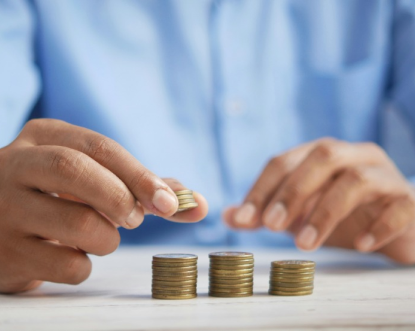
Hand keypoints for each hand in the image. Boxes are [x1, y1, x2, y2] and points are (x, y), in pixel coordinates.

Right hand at [0, 119, 207, 293]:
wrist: (0, 222)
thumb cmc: (61, 195)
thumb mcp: (93, 177)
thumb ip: (145, 187)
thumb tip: (198, 204)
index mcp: (44, 137)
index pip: (100, 147)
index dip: (140, 176)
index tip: (169, 203)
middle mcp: (15, 165)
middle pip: (78, 172)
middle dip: (121, 199)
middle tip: (134, 219)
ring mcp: (3, 209)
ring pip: (79, 225)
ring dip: (107, 239)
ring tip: (97, 236)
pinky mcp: (3, 253)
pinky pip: (67, 265)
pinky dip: (84, 266)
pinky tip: (70, 254)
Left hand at [224, 138, 414, 264]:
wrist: (396, 227)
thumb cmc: (342, 217)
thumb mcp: (299, 215)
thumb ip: (266, 213)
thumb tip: (228, 216)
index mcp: (321, 155)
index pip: (284, 161)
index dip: (262, 188)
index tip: (244, 219)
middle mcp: (353, 156)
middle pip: (322, 157)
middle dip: (293, 191)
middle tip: (271, 226)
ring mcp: (384, 175)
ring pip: (356, 180)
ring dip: (325, 212)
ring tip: (305, 245)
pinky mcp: (408, 200)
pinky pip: (397, 205)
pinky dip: (377, 225)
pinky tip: (360, 245)